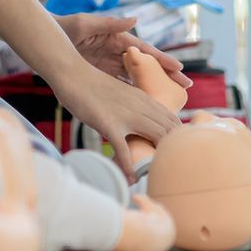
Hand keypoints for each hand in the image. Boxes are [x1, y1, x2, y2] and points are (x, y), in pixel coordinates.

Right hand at [53, 66, 183, 177]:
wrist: (73, 73)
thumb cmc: (91, 84)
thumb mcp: (118, 92)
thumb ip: (130, 104)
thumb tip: (134, 120)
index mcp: (143, 98)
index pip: (171, 119)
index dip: (178, 136)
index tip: (177, 151)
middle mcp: (140, 106)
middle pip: (168, 130)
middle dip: (174, 149)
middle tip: (172, 167)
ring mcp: (126, 115)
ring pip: (154, 136)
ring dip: (157, 157)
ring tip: (159, 174)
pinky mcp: (109, 124)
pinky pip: (123, 149)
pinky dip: (128, 165)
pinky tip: (131, 178)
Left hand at [55, 13, 191, 87]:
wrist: (47, 42)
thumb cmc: (66, 27)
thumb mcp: (86, 23)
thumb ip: (109, 23)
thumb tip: (134, 17)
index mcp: (118, 39)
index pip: (145, 51)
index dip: (162, 60)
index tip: (179, 68)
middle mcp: (118, 52)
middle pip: (147, 67)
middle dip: (166, 76)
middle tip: (186, 87)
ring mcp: (111, 65)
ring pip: (138, 78)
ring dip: (154, 87)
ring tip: (171, 99)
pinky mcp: (102, 76)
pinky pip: (122, 86)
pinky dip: (135, 94)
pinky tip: (146, 105)